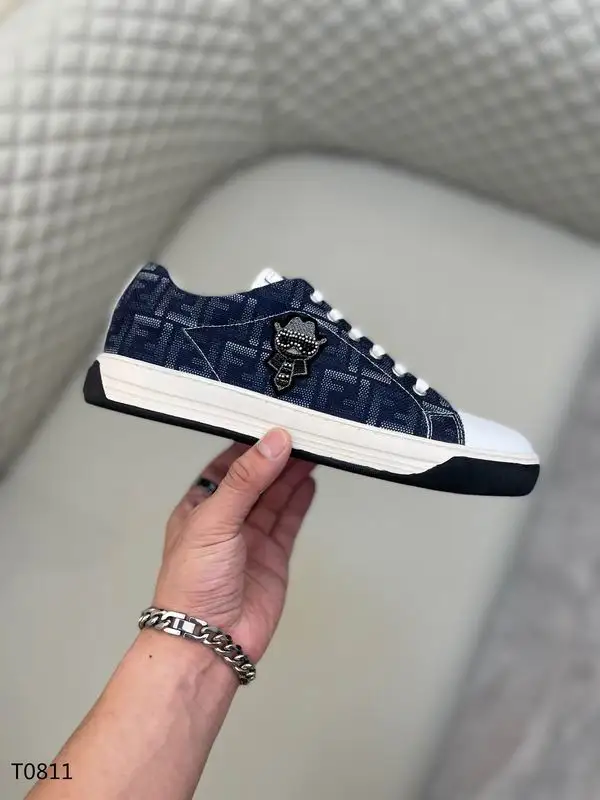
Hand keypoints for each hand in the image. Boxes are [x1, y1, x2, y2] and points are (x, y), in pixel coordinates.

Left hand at [152, 429, 315, 660]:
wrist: (209, 643)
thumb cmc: (194, 582)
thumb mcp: (214, 520)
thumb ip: (246, 479)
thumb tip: (275, 441)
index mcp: (199, 506)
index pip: (226, 463)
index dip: (248, 442)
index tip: (273, 419)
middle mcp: (225, 519)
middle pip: (255, 478)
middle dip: (276, 455)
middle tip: (302, 429)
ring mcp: (251, 538)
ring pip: (275, 496)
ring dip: (292, 473)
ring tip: (313, 446)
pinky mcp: (274, 556)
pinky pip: (289, 521)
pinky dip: (300, 500)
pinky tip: (310, 479)